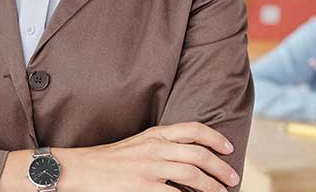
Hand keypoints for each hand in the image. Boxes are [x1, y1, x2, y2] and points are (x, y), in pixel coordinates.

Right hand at [52, 122, 239, 191]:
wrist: (82, 169)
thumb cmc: (111, 159)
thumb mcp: (139, 143)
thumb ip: (163, 145)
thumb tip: (190, 156)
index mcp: (156, 134)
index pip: (193, 130)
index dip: (215, 138)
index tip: (229, 148)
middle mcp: (155, 148)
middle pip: (199, 155)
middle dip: (221, 168)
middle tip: (233, 178)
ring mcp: (149, 168)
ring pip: (192, 175)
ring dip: (211, 186)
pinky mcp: (142, 187)